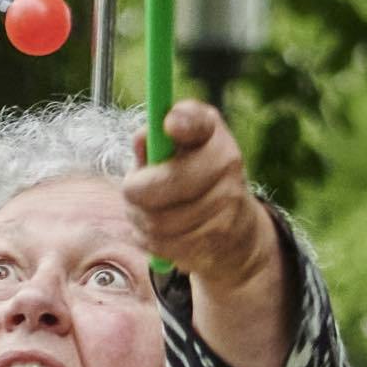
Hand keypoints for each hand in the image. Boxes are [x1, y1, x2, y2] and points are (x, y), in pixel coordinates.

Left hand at [124, 100, 271, 286]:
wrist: (236, 228)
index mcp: (211, 132)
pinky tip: (160, 232)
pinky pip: (164, 244)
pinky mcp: (218, 239)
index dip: (182, 123)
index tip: (169, 125)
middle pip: (169, 181)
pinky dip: (151, 240)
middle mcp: (227, 163)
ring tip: (146, 213)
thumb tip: (142, 140)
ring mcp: (227, 203)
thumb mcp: (174, 151)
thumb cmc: (192, 178)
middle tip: (130, 191)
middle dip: (136, 190)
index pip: (197, 122)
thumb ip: (154, 141)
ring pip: (159, 219)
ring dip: (140, 219)